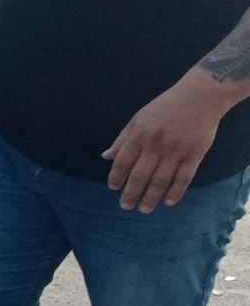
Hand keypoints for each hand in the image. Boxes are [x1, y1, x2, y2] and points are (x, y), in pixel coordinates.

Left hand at [103, 73, 229, 211]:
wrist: (199, 97)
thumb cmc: (165, 107)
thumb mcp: (138, 118)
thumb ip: (123, 139)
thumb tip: (106, 157)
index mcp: (140, 135)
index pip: (123, 161)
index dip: (116, 177)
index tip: (113, 188)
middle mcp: (156, 145)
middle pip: (140, 175)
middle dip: (131, 193)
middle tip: (125, 206)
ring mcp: (176, 151)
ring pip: (161, 180)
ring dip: (151, 197)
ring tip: (144, 209)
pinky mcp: (195, 154)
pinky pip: (184, 178)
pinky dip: (176, 191)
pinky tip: (168, 201)